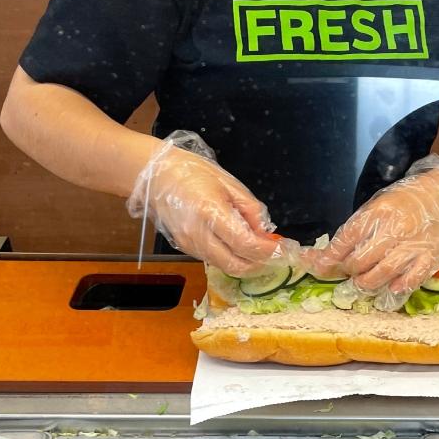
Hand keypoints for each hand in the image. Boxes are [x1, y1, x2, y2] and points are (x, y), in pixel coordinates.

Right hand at [129, 133, 279, 275]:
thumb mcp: (229, 183)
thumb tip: (265, 232)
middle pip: (236, 265)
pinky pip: (214, 260)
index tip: (283, 249)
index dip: (268, 251)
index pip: (246, 244)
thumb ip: (250, 209)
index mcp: (211, 213)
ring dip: (246, 263)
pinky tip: (239, 245)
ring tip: (259, 249)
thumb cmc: (193, 172)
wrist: (155, 175)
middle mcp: (199, 235)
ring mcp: (190, 245)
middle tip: (275, 255)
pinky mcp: (185, 248)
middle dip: (260, 264)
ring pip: (225, 266)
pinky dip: (231, 257)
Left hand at [310, 156, 438, 306]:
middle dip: (349, 270)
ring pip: (379, 275)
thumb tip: (338, 250)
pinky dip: (395, 287)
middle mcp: (393, 230)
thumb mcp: (382, 204)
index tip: (320, 266)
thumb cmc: (412, 198)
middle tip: (350, 270)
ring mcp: (412, 247)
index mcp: (379, 212)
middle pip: (359, 261)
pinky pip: (407, 281)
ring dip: (366, 283)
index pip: (346, 238)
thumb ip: (362, 225)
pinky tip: (390, 286)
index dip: (331, 256)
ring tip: (363, 282)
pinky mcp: (429, 259)